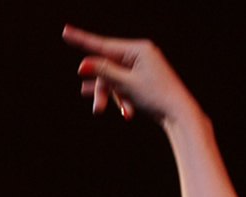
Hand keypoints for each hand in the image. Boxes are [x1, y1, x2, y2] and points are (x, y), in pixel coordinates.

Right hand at [62, 24, 191, 122]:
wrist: (180, 115)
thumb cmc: (157, 98)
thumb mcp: (127, 85)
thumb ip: (104, 73)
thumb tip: (83, 65)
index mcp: (138, 49)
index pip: (103, 44)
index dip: (82, 40)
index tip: (65, 32)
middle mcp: (141, 54)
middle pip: (109, 67)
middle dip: (102, 88)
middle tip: (97, 109)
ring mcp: (143, 67)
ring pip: (116, 79)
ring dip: (111, 96)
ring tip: (101, 111)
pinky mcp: (145, 80)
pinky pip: (124, 85)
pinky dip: (118, 96)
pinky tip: (101, 103)